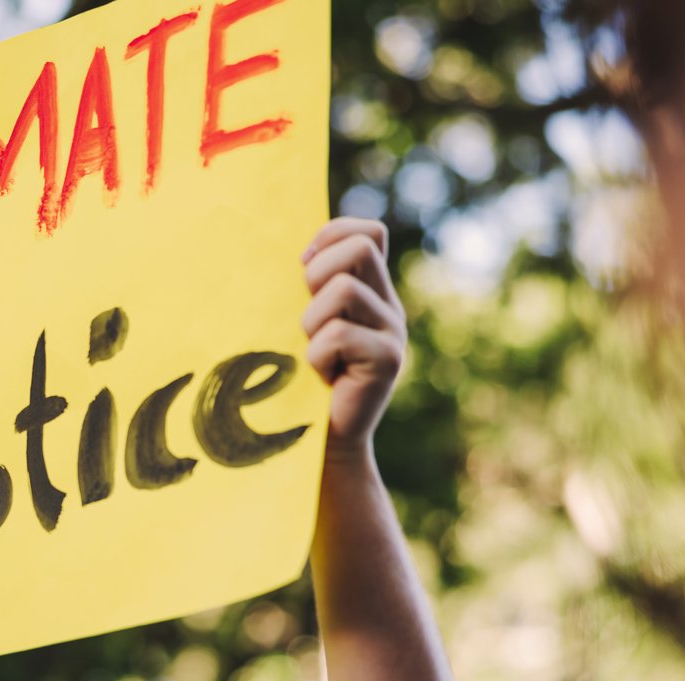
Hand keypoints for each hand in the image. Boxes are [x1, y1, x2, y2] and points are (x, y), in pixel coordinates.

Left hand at [301, 218, 406, 458]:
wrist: (323, 443)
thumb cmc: (300, 383)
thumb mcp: (305, 326)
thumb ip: (309, 291)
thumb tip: (291, 255)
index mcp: (371, 292)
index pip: (369, 232)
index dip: (333, 235)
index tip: (304, 268)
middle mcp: (388, 307)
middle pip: (360, 248)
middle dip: (319, 273)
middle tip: (309, 317)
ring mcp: (393, 333)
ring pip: (344, 290)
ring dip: (312, 321)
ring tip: (314, 354)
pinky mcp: (388, 361)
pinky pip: (337, 335)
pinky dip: (316, 356)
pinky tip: (323, 378)